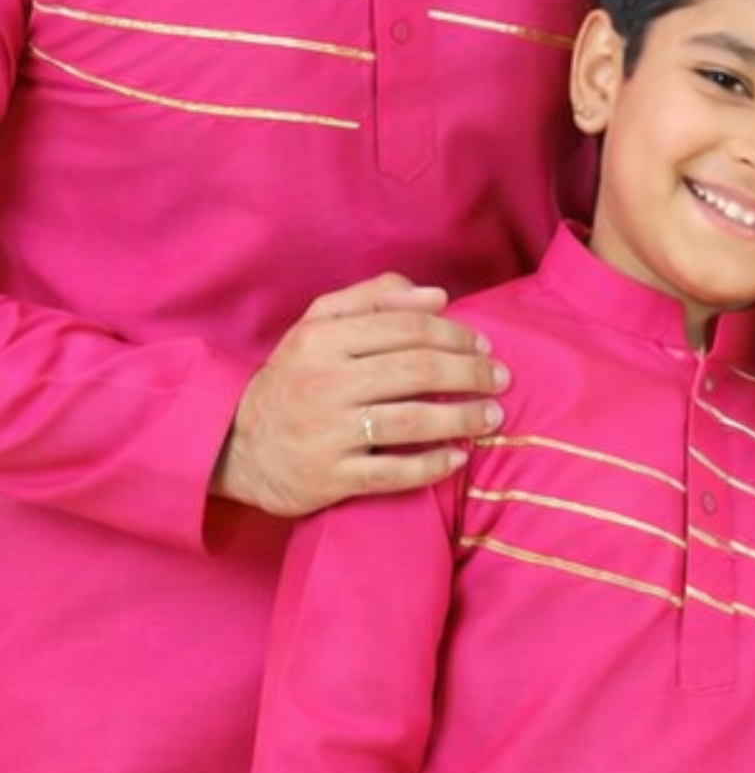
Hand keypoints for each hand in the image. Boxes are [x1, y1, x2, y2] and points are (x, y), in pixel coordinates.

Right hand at [211, 274, 509, 516]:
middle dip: (469, 374)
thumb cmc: (292, 379)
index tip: (483, 347)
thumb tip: (437, 295)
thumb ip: (373, 298)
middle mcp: (325, 382)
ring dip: (461, 418)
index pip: (405, 328)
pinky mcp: (330, 477)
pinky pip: (392, 472)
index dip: (453, 335)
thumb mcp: (317, 327)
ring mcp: (327, 432)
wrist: (236, 447)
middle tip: (501, 380)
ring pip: (410, 421)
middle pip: (416, 371)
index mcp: (322, 339)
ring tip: (492, 417)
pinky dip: (431, 466)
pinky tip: (458, 459)